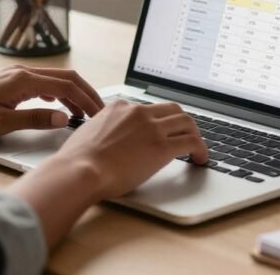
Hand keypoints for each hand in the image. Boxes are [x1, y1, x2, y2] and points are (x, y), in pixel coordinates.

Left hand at [0, 65, 104, 139]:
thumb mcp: (2, 123)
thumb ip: (35, 119)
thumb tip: (63, 118)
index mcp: (24, 80)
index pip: (67, 87)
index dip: (86, 101)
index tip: (99, 115)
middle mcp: (23, 72)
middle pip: (66, 78)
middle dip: (86, 94)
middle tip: (99, 112)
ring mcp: (17, 75)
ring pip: (55, 79)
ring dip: (72, 94)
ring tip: (82, 113)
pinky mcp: (11, 81)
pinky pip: (43, 83)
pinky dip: (58, 93)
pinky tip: (58, 107)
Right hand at [48, 100, 208, 200]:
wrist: (80, 170)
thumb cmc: (78, 161)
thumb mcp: (89, 133)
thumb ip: (103, 130)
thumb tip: (106, 141)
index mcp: (119, 107)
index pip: (146, 109)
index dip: (157, 121)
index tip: (160, 131)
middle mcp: (138, 112)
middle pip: (172, 109)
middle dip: (181, 122)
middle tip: (185, 134)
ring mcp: (152, 128)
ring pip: (186, 121)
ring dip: (194, 133)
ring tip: (197, 148)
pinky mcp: (162, 147)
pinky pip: (192, 142)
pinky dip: (201, 149)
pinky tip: (201, 159)